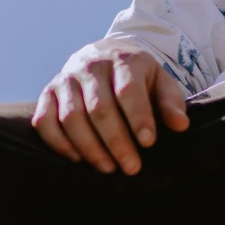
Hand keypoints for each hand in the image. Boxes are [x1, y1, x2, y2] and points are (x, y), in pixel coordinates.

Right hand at [33, 46, 189, 175]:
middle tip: (132, 168)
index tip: (148, 143)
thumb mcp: (160, 81)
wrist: (105, 55)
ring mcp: (66, 79)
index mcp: (123, 60)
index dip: (138, 118)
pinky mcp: (48, 93)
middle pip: (99, 108)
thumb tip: (180, 125)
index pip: (128, 90)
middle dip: (116, 142)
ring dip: (90, 147)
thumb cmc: (138, 77)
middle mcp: (90, 66)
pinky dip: (59, 143)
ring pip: (71, 117)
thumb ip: (171, 102)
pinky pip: (44, 121)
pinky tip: (78, 160)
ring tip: (108, 168)